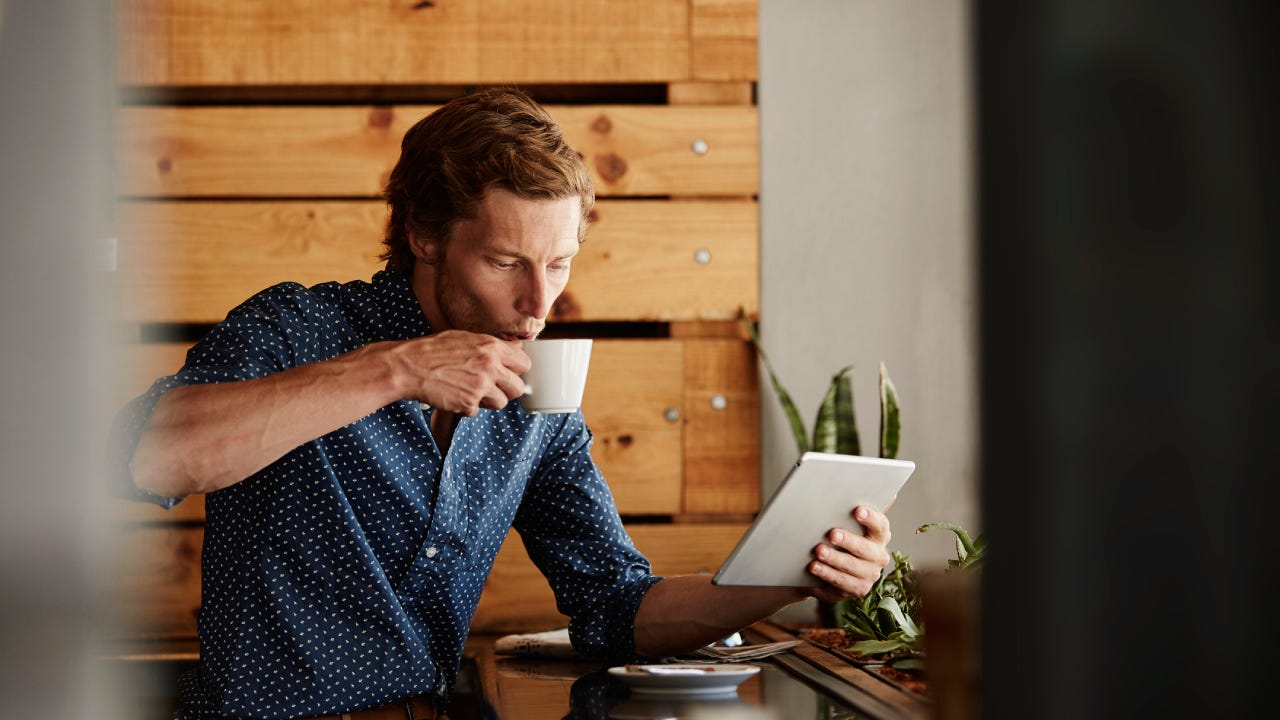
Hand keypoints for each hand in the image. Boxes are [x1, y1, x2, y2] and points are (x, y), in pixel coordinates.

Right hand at [390, 330, 530, 415]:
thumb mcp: (465, 338)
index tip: (509, 373)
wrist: (408, 366)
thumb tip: (511, 352)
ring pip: (501, 402)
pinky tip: (455, 395)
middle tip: (493, 387)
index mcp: (491, 347)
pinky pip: (477, 411)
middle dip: (507, 389)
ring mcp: (480, 387)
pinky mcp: (468, 404)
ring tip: (470, 391)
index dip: (517, 370)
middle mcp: (490, 366)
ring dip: (488, 400)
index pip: (524, 364)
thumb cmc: (432, 350)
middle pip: (518, 387)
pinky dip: (467, 407)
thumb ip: (490, 347)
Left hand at [806, 506, 892, 602]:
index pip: (881, 525)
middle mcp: (879, 557)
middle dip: (848, 541)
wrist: (827, 563)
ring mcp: (868, 576)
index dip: (871, 518)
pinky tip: (813, 570)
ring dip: (834, 561)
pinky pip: (840, 586)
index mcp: (880, 536)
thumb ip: (850, 506)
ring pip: (852, 570)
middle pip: (866, 549)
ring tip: (817, 553)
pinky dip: (826, 577)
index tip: (857, 510)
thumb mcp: (843, 521)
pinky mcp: (855, 591)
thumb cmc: (837, 535)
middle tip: (831, 533)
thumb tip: (870, 489)